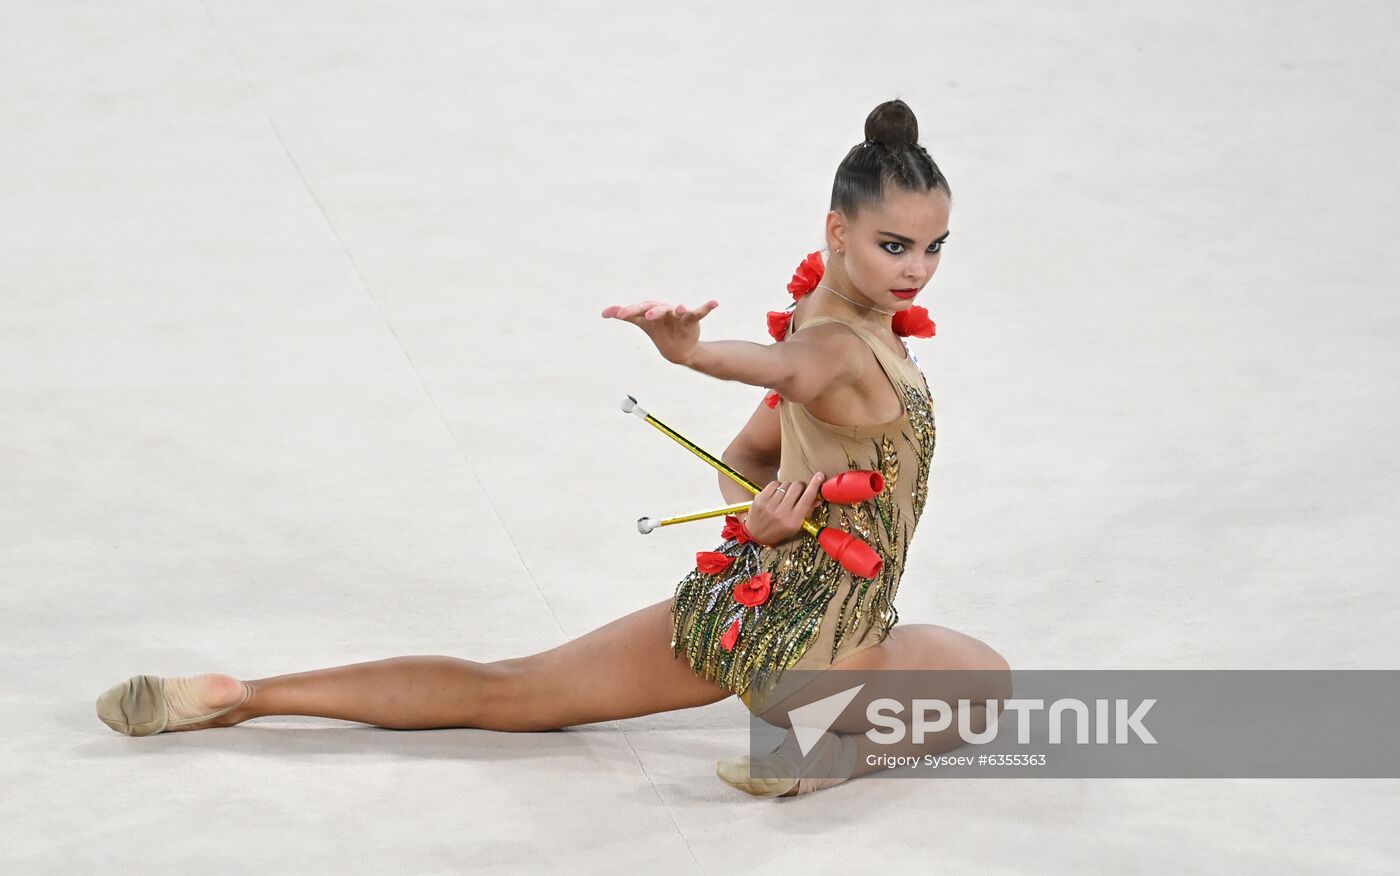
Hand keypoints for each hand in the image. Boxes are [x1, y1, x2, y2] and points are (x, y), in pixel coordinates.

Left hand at [600, 299, 718, 365]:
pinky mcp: (691, 321)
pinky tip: (714, 303)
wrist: (676, 347)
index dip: (629, 311)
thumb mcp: (641, 323)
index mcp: (650, 311)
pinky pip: (699, 312)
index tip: (618, 316)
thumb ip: (625, 315)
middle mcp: (664, 311)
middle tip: (646, 317)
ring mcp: (678, 315)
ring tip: (682, 308)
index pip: (638, 309)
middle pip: (657, 310)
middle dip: (653, 312)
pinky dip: (707, 307)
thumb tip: (602, 312)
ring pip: (677, 312)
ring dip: (679, 310)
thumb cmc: (657, 329)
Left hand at [742, 473, 824, 545]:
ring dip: (789, 487)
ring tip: (785, 496)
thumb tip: (818, 498)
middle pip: (797, 486)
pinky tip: (777, 494)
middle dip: (801, 486)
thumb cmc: (778, 531)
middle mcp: (782, 512)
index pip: (807, 498)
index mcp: (793, 521)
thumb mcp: (795, 526)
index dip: (815, 485)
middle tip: (799, 491)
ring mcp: (769, 504)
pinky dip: (778, 486)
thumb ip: (807, 512)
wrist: (755, 535)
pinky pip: (774, 483)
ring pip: (786, 484)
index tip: (820, 476)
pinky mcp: (760, 498)